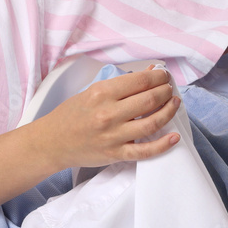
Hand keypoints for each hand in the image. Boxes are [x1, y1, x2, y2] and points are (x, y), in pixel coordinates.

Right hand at [36, 64, 180, 171]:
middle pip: (149, 99)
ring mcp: (113, 136)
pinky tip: (174, 136)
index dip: (158, 76)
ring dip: (169, 111)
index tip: (163, 75)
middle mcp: (108, 114)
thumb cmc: (71, 115)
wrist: (52, 142)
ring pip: (152, 123)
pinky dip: (163, 144)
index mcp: (101, 93)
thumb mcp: (92, 92)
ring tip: (174, 104)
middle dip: (165, 91)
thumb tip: (150, 73)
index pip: (139, 81)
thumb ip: (121, 84)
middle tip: (169, 88)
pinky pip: (145, 151)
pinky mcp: (116, 154)